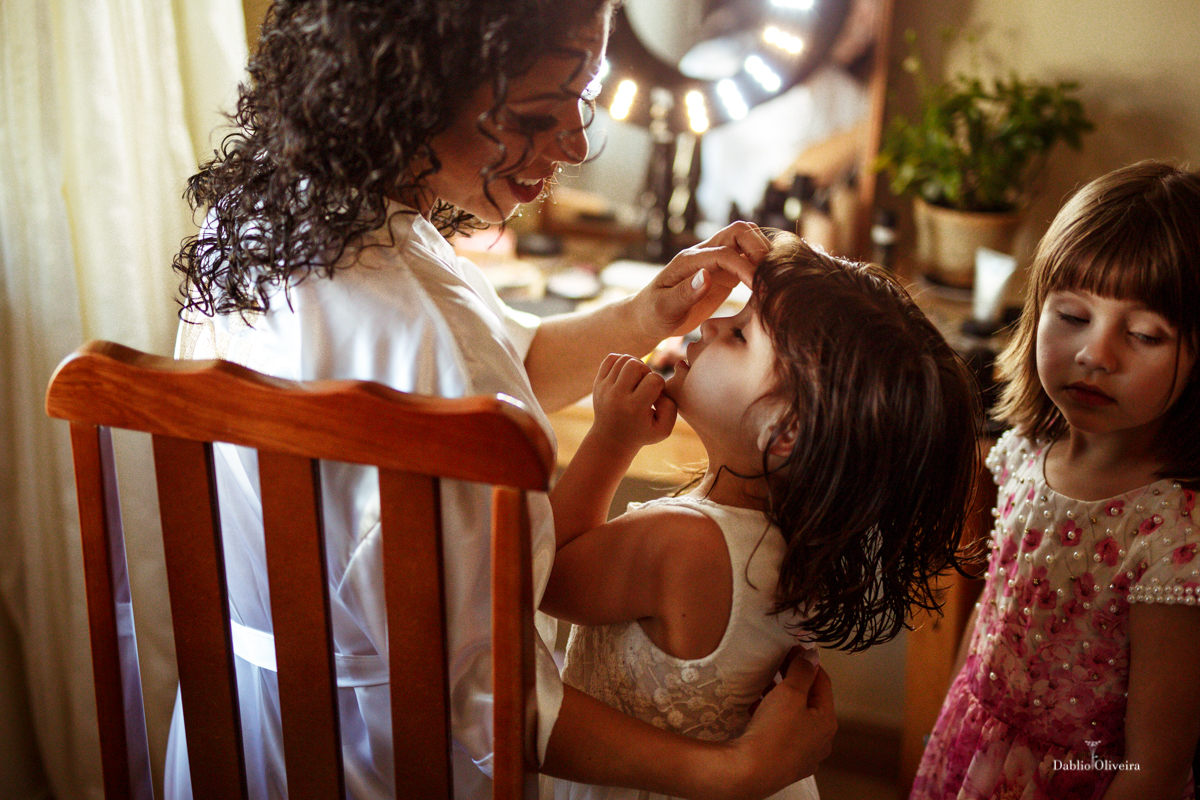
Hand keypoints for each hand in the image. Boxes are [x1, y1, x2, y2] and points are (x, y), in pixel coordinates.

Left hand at [590, 354, 676, 452]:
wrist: (611, 439)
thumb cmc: (641, 433)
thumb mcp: (664, 429)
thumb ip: (670, 407)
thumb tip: (659, 388)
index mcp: (634, 408)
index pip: (654, 380)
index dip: (660, 385)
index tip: (654, 397)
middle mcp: (616, 396)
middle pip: (636, 364)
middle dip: (646, 371)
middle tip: (644, 385)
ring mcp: (604, 388)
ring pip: (624, 359)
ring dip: (635, 366)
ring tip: (636, 381)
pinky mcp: (598, 383)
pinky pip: (611, 358)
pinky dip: (622, 362)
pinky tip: (626, 375)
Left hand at [630, 221, 770, 342]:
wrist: (648, 319)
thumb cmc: (652, 315)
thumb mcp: (664, 308)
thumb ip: (685, 293)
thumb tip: (707, 275)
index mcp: (690, 260)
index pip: (725, 253)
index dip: (745, 267)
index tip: (759, 288)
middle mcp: (704, 254)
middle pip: (740, 232)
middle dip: (760, 249)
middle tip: (771, 278)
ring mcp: (715, 262)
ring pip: (747, 241)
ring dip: (763, 254)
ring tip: (772, 281)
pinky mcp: (724, 274)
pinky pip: (748, 260)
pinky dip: (762, 267)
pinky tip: (767, 288)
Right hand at [727, 658, 835, 796]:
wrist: (750, 772)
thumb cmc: (773, 736)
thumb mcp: (790, 693)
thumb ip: (803, 671)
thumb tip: (813, 656)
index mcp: (826, 721)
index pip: (822, 682)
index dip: (807, 662)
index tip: (794, 649)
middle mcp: (819, 740)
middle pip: (809, 701)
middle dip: (794, 680)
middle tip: (779, 665)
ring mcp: (803, 754)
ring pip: (795, 718)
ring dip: (782, 699)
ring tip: (765, 686)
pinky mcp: (784, 762)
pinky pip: (782, 733)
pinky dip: (773, 718)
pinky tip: (757, 711)